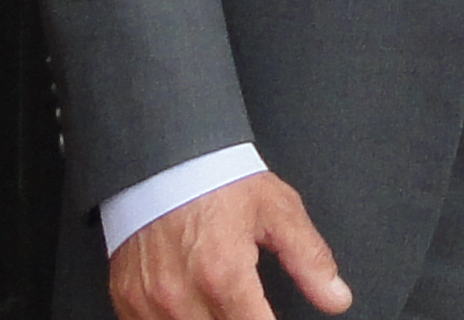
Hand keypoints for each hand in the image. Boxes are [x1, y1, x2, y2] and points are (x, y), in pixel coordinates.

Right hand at [108, 175, 348, 319]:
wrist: (163, 157)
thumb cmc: (218, 180)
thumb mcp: (277, 211)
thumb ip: (309, 259)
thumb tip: (336, 298)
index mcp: (223, 275)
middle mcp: (182, 296)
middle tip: (247, 305)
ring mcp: (149, 303)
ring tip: (222, 304)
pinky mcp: (127, 301)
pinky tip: (192, 307)